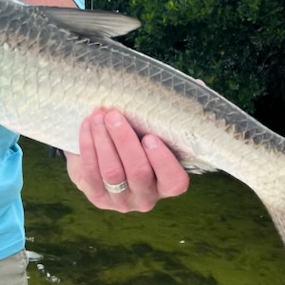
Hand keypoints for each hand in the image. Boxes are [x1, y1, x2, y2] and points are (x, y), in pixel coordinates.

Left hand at [65, 109, 189, 212]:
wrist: (104, 154)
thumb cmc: (138, 138)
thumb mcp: (156, 128)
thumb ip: (175, 111)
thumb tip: (197, 84)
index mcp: (167, 183)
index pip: (174, 181)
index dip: (163, 161)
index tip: (150, 136)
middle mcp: (146, 197)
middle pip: (138, 172)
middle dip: (125, 141)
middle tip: (114, 115)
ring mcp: (120, 200)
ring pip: (112, 172)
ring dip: (103, 140)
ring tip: (98, 116)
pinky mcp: (96, 197)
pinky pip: (91, 173)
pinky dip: (88, 147)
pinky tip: (87, 126)